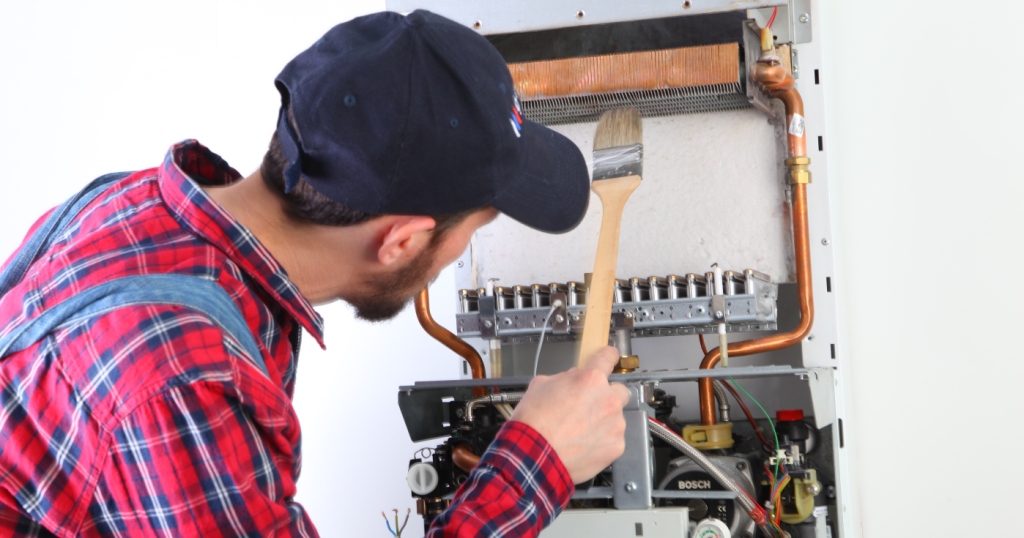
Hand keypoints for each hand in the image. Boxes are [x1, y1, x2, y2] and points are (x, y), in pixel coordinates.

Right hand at [510, 346, 629, 483]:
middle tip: (590, 405)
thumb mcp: (540, 386)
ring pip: (616, 417)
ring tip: (581, 431)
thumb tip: (573, 378)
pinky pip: (614, 438)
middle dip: (607, 395)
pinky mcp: (616, 446)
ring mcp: (615, 425)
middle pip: (620, 390)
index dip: (608, 356)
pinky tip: (584, 444)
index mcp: (590, 380)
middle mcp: (608, 400)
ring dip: (604, 420)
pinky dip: (603, 441)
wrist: (533, 457)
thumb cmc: (534, 423)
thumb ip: (564, 378)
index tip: (610, 357)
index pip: (608, 357)